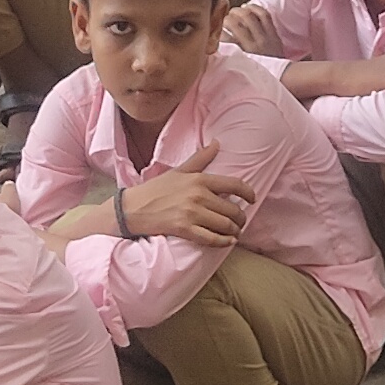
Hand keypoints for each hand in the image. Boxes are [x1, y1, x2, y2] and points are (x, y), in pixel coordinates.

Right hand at [116, 148, 253, 244]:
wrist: (132, 208)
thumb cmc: (156, 189)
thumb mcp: (179, 171)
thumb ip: (200, 159)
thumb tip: (217, 143)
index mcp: (199, 179)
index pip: (233, 184)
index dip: (248, 193)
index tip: (252, 199)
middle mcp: (198, 195)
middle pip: (232, 209)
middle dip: (240, 218)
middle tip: (241, 221)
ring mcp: (191, 213)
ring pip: (225, 225)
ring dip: (234, 231)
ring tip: (235, 232)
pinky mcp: (184, 229)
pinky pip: (211, 238)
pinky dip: (223, 242)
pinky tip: (227, 242)